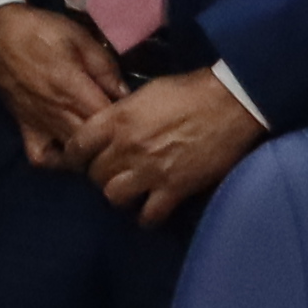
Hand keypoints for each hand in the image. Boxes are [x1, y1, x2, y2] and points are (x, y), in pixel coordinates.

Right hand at [0, 3, 128, 170]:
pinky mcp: (25, 127)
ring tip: (104, 144)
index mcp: (74, 90)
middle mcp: (57, 113)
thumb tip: (126, 93)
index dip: (127, 124)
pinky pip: (42, 158)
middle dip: (112, 144)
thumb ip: (105, 67)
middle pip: (94, 145)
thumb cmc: (42, 31)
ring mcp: (40, 124)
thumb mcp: (80, 38)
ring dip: (91, 155)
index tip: (136, 116)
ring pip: (73, 156)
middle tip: (124, 133)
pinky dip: (57, 161)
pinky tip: (70, 152)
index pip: (109, 122)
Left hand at [80, 74, 262, 224]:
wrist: (232, 103)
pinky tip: (151, 210)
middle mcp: (127, 147)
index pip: (77, 146)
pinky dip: (147, 216)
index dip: (75, 156)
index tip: (81, 159)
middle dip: (101, 175)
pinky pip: (149, 215)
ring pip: (114, 197)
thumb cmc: (191, 90)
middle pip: (95, 175)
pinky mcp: (174, 189)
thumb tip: (112, 126)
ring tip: (131, 190)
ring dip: (120, 195)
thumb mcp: (146, 93)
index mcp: (117, 120)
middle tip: (113, 172)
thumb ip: (123, 113)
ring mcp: (150, 171)